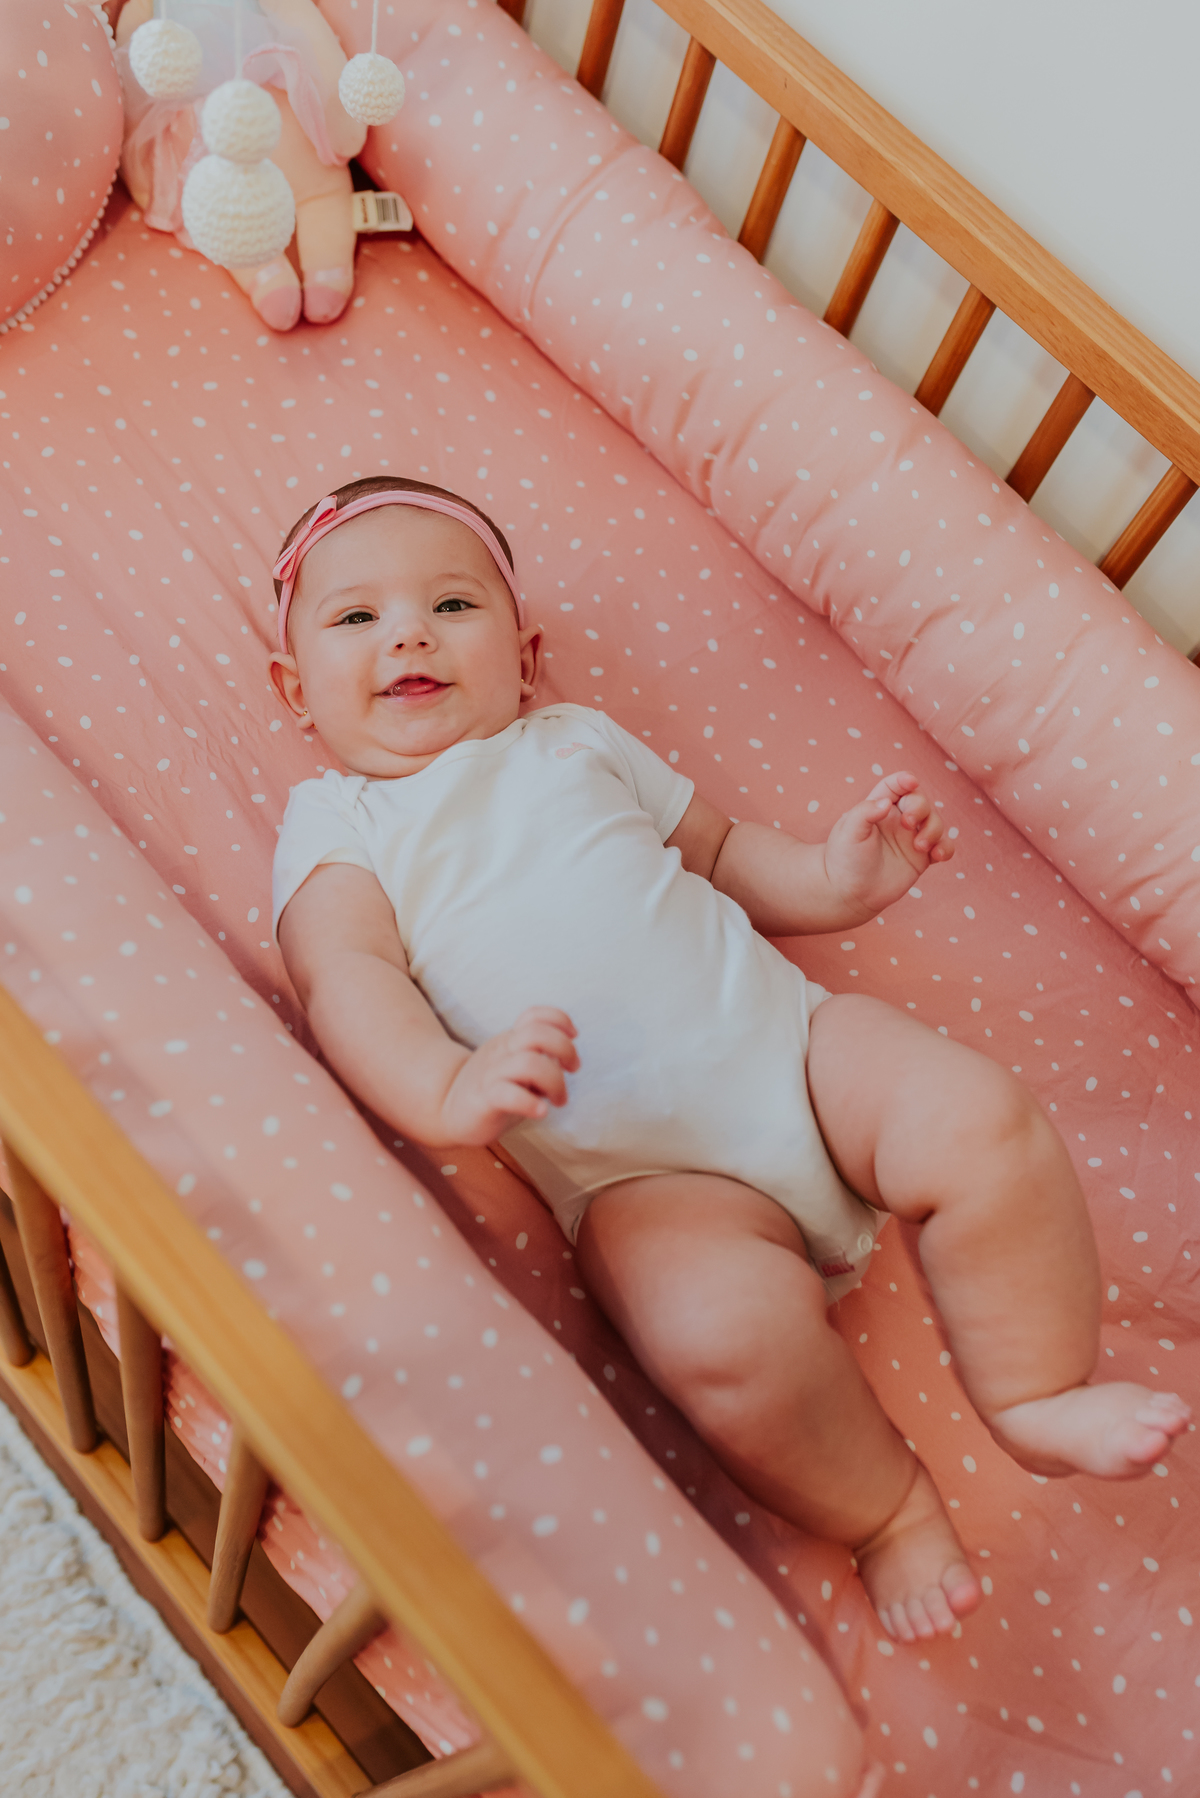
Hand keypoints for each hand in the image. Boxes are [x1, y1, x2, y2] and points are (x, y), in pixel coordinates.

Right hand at [439, 1008, 578, 1145]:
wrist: (445, 1108)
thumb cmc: (492, 1090)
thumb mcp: (517, 1067)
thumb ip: (540, 1060)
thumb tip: (566, 1061)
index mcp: (510, 1041)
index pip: (534, 1016)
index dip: (559, 1020)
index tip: (574, 1036)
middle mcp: (501, 1052)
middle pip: (537, 1034)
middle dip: (565, 1050)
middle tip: (573, 1070)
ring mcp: (491, 1075)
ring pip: (528, 1063)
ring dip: (555, 1082)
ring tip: (559, 1100)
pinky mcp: (483, 1100)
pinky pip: (507, 1094)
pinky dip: (530, 1103)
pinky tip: (541, 1112)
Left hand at [823, 772, 951, 918]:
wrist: (849, 893)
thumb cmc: (844, 859)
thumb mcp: (848, 832)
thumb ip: (865, 812)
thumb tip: (887, 803)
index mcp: (878, 808)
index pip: (896, 786)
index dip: (905, 780)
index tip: (911, 782)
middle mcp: (898, 820)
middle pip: (921, 801)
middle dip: (921, 808)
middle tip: (909, 824)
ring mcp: (912, 839)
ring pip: (936, 822)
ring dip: (934, 830)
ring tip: (920, 847)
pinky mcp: (922, 858)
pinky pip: (943, 847)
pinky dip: (946, 848)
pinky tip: (937, 856)